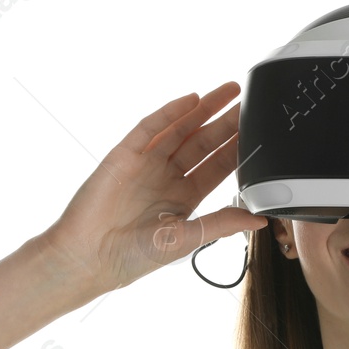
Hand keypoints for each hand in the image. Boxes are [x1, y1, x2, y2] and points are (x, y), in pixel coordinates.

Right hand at [34, 82, 268, 294]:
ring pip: (180, 129)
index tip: (257, 131)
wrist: (88, 257)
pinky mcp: (124, 155)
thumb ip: (222, 223)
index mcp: (184, 198)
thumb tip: (260, 217)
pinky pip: (149, 128)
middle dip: (226, 123)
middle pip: (203, 143)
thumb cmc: (134, 257)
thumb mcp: (187, 239)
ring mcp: (146, 163)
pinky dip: (169, 113)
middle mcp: (167, 177)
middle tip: (248, 103)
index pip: (217, 166)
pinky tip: (190, 100)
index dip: (236, 148)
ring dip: (203, 109)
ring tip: (229, 91)